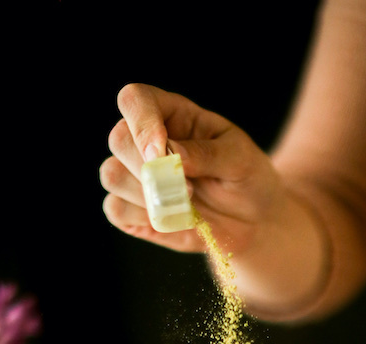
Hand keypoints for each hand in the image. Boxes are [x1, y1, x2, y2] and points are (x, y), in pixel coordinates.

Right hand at [99, 83, 284, 258]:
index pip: (136, 100)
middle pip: (118, 139)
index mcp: (172, 115)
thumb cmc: (247, 180)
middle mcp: (147, 141)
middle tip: (190, 190)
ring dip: (147, 196)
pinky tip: (170, 219)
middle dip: (149, 169)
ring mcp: (136, 175)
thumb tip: (169, 152)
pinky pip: (115, 209)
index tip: (161, 153)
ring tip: (186, 206)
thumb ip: (206, 153)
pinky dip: (141, 218)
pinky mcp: (133, 209)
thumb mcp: (239, 160)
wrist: (252, 222)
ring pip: (112, 175)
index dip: (141, 123)